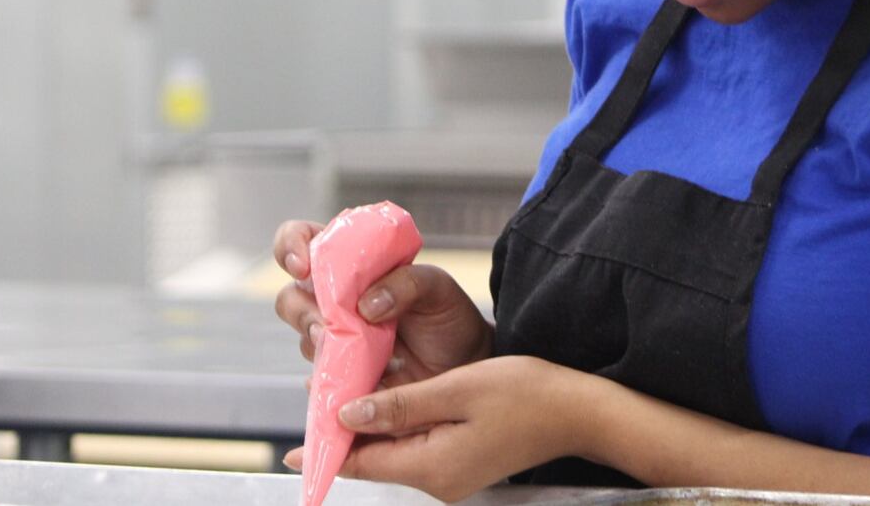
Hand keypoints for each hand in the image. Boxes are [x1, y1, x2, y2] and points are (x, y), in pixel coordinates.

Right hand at [272, 219, 493, 386]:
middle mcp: (336, 299)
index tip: (303, 266)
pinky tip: (348, 383)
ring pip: (304, 339)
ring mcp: (336, 338)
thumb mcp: (437, 287)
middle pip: (290, 297)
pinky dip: (327, 381)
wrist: (463, 362)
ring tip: (345, 351)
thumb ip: (407, 283)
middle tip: (326, 324)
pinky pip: (319, 380)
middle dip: (301, 310)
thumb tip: (366, 306)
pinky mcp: (342, 373)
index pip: (304, 239)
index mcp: (352, 263)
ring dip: (317, 345)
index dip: (291, 246)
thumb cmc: (448, 315)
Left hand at [281, 356, 589, 501]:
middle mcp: (438, 481)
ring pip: (395, 453)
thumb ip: (399, 405)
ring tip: (349, 392)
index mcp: (433, 466)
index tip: (290, 449)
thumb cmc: (527, 394)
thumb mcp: (457, 389)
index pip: (363, 465)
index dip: (325, 452)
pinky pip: (417, 449)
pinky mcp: (464, 464)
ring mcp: (452, 476)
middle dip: (347, 434)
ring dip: (373, 427)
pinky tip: (392, 402)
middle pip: (376, 461)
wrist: (579, 410)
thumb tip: (348, 416)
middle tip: (320, 397)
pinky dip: (399, 427)